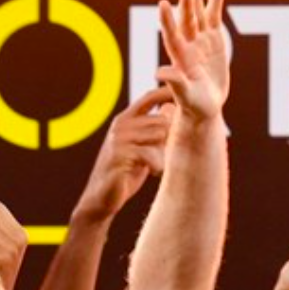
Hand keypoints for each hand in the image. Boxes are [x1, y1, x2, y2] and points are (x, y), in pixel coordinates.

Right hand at [76, 87, 173, 222]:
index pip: (149, 98)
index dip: (166, 93)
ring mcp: (119, 139)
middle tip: (164, 157)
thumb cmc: (125, 173)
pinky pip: (151, 153)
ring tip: (156, 166)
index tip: (186, 92)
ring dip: (163, 154)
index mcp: (125, 120)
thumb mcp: (142, 149)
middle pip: (161, 121)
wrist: (101, 197)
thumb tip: (172, 110)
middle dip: (169, 139)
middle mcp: (121, 125)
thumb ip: (154, 132)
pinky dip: (157, 165)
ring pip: (158, 135)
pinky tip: (153, 173)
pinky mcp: (119, 155)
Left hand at [157, 0, 228, 122]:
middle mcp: (188, 44)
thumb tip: (159, 72)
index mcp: (180, 57)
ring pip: (198, 13)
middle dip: (186, 1)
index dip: (167, 20)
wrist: (205, 108)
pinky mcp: (214, 38)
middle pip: (187, 19)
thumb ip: (175, 82)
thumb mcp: (185, 96)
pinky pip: (214, 15)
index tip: (162, 4)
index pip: (171, 35)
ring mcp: (201, 39)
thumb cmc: (193, 105)